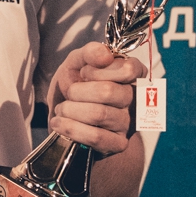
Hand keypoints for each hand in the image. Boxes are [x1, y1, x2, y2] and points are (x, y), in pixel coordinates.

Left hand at [50, 41, 144, 155]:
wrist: (67, 117)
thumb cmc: (76, 85)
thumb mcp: (77, 63)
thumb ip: (89, 53)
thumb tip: (105, 54)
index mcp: (133, 75)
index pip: (129, 69)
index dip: (99, 70)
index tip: (84, 72)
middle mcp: (136, 99)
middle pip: (108, 92)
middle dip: (78, 91)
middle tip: (69, 92)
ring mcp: (129, 123)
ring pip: (99, 114)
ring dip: (70, 110)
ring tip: (62, 108)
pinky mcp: (118, 143)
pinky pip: (95, 137)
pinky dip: (71, 128)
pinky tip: (59, 122)